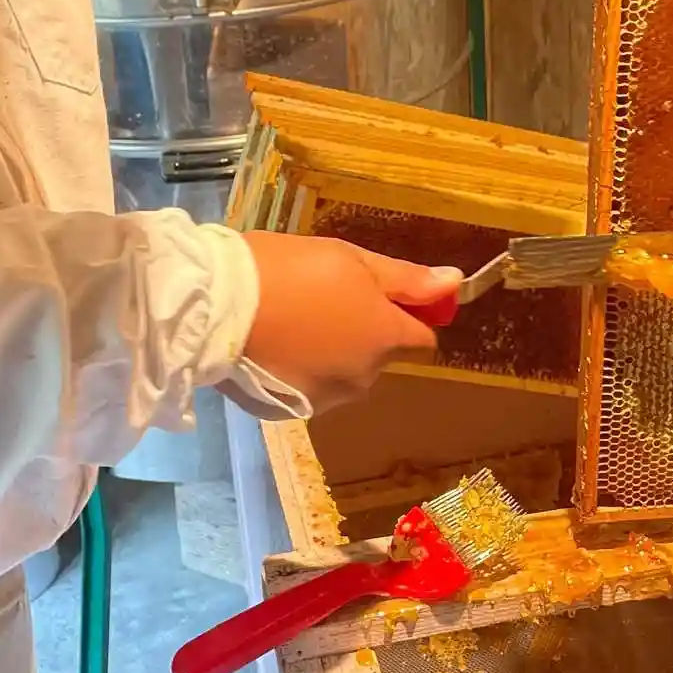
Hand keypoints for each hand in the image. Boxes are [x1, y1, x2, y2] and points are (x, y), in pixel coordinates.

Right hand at [241, 231, 460, 412]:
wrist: (217, 306)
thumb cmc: (287, 271)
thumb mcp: (350, 259)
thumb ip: (405, 278)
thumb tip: (455, 282)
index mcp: (384, 336)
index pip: (422, 337)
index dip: (408, 315)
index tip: (380, 297)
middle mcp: (365, 376)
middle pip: (380, 356)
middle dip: (362, 334)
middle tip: (320, 301)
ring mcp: (328, 399)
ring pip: (346, 375)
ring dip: (333, 356)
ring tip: (292, 324)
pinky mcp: (292, 412)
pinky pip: (312, 390)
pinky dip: (302, 373)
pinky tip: (275, 349)